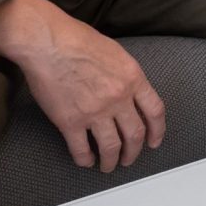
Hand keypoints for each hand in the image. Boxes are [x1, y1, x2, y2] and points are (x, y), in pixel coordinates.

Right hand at [0, 0, 166, 171]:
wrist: (47, 42)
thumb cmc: (77, 39)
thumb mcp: (116, 53)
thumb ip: (126, 75)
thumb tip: (130, 92)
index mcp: (132, 79)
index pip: (155, 111)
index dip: (157, 131)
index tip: (154, 141)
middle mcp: (118, 98)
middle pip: (135, 134)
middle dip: (134, 152)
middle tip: (129, 159)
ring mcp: (94, 112)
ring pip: (111, 147)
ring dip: (111, 161)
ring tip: (108, 165)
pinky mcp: (70, 122)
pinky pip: (81, 149)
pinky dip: (85, 159)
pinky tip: (86, 160)